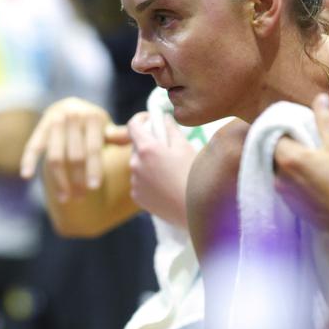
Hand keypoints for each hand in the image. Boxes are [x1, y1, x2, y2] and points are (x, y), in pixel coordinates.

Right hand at [20, 98, 113, 200]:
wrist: (71, 106)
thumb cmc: (93, 124)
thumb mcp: (106, 127)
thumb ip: (117, 135)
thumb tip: (133, 137)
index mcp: (93, 117)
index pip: (93, 149)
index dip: (94, 169)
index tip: (94, 188)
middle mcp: (72, 117)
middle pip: (74, 156)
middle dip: (78, 179)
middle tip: (82, 197)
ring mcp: (54, 122)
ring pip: (55, 157)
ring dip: (60, 180)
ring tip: (65, 199)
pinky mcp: (40, 128)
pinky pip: (33, 146)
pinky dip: (28, 160)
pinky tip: (27, 176)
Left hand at [121, 112, 196, 228]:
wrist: (195, 210)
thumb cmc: (193, 176)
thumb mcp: (185, 148)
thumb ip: (171, 130)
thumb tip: (164, 118)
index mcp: (147, 149)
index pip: (133, 126)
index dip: (141, 120)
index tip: (151, 120)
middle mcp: (135, 165)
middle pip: (137, 147)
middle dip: (149, 144)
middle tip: (168, 148)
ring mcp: (134, 182)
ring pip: (138, 165)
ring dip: (148, 163)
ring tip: (170, 171)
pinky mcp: (136, 196)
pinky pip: (139, 182)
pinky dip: (148, 179)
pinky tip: (166, 185)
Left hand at [273, 94, 328, 237]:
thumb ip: (325, 120)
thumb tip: (320, 98)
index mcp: (290, 158)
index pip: (275, 134)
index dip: (287, 129)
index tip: (301, 127)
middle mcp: (280, 178)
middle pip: (277, 154)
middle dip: (292, 146)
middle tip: (312, 143)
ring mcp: (285, 195)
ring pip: (283, 171)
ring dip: (295, 165)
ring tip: (319, 163)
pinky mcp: (292, 209)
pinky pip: (289, 187)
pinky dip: (299, 181)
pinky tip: (319, 181)